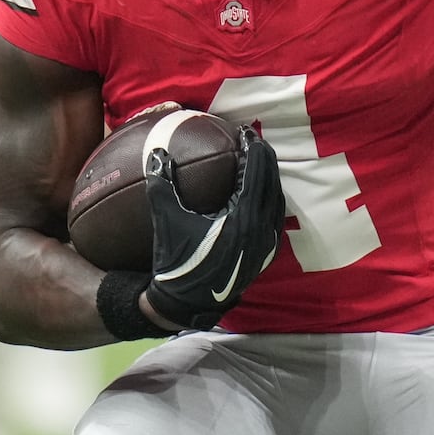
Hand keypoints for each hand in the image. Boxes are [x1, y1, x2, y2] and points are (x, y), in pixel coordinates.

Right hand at [144, 127, 285, 330]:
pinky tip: (258, 193)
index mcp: (243, 215)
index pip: (256, 171)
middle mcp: (261, 227)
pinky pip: (275, 216)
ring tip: (257, 161)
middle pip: (272, 180)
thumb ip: (162, 186)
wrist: (187, 304)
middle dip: (264, 156)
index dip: (252, 147)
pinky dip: (269, 198)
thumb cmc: (176, 262)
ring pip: (277, 199)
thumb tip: (156, 152)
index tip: (244, 130)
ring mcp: (267, 242)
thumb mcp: (167, 222)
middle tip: (252, 139)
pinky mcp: (266, 254)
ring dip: (269, 177)